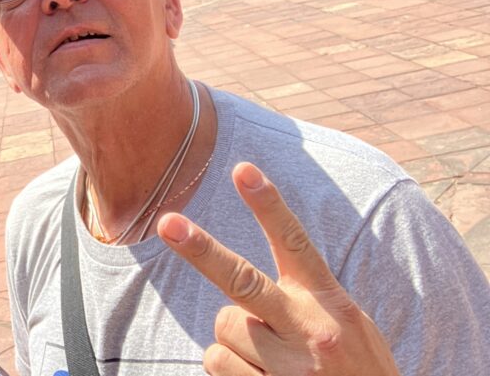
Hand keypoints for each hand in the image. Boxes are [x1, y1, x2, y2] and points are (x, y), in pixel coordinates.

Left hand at [157, 162, 400, 375]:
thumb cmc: (357, 374)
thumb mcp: (351, 329)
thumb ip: (306, 302)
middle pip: (242, 280)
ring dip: (238, 340)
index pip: (295, 244)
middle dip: (201, 250)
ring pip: (223, 325)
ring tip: (274, 362)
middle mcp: (308, 330)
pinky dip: (232, 369)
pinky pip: (217, 361)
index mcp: (330, 305)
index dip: (268, 205)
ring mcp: (287, 366)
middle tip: (167, 224)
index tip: (243, 169)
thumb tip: (245, 293)